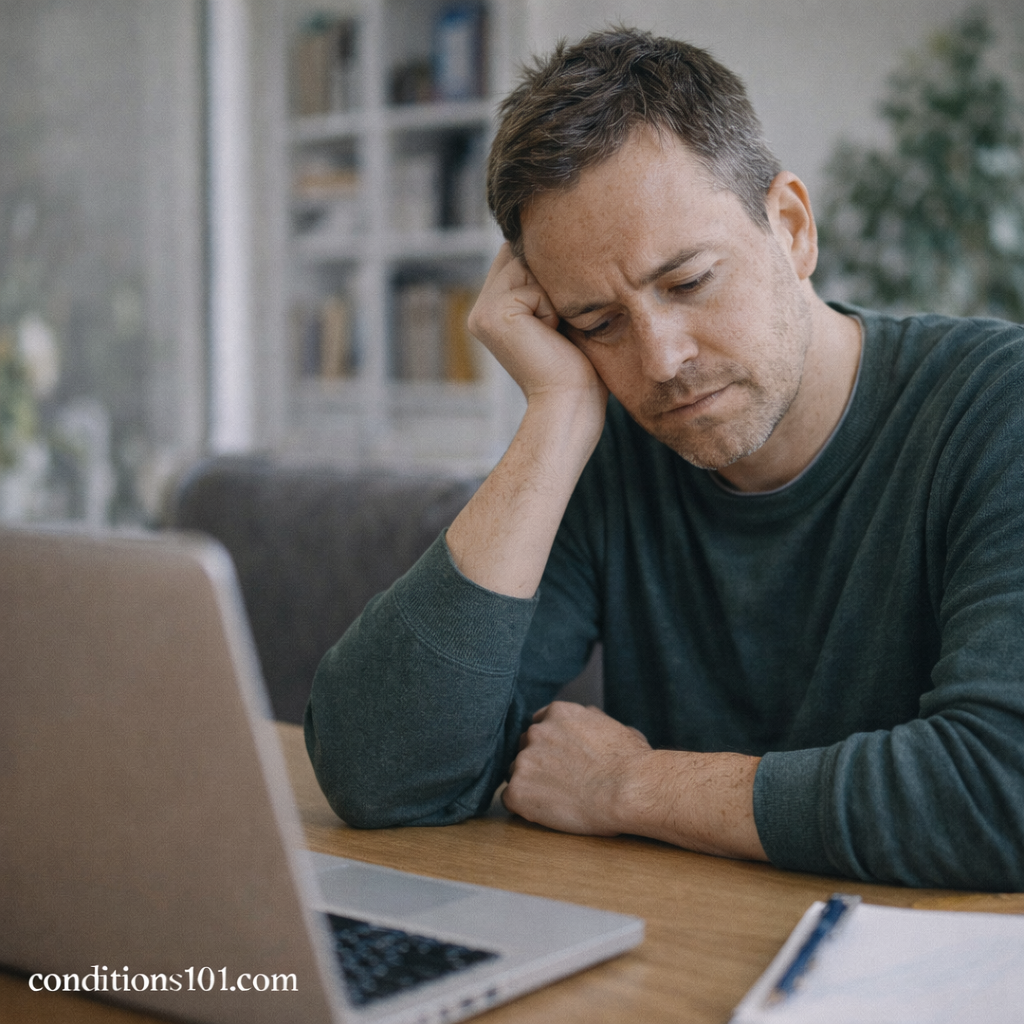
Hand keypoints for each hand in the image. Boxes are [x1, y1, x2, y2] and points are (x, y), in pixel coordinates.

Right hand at [469, 244, 607, 408]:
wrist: (570, 403)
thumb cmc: (578, 366)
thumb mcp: (560, 314)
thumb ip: (545, 282)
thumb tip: (551, 243)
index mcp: (493, 308)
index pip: (519, 257)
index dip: (549, 269)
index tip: (562, 310)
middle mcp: (481, 308)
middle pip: (522, 254)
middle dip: (552, 279)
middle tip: (559, 325)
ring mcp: (483, 310)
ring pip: (529, 266)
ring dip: (554, 294)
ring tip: (554, 330)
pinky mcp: (493, 314)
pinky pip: (534, 285)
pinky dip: (552, 307)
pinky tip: (550, 335)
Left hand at [502, 701, 650, 834]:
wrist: (628, 790)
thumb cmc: (631, 762)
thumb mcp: (615, 726)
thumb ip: (592, 720)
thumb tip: (590, 717)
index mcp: (558, 713)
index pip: (540, 725)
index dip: (549, 746)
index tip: (560, 761)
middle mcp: (536, 732)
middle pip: (525, 748)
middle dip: (538, 764)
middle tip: (561, 783)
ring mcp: (524, 760)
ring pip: (516, 773)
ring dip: (531, 785)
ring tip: (558, 800)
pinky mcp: (517, 790)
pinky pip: (510, 799)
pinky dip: (524, 807)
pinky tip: (547, 812)